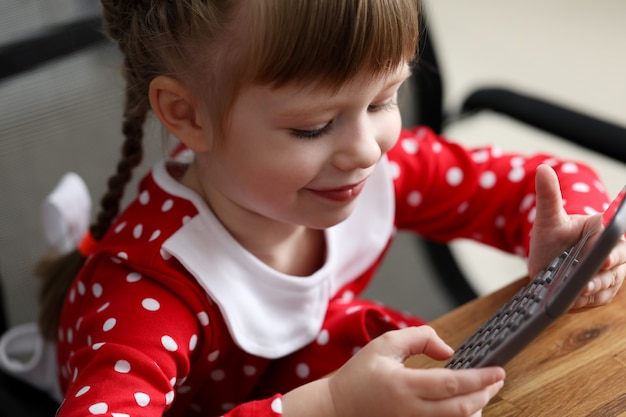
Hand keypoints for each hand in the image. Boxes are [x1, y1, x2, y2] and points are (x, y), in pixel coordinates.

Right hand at [326, 326, 504, 416]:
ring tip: (484, 393)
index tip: (498, 371)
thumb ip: (419, 339)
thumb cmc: (359, 376)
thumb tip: (448, 351)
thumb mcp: (385, 345)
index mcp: (404, 386)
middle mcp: (411, 411)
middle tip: (497, 380)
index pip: (452, 384)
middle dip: (485, 394)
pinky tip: (465, 408)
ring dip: (477, 409)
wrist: (338, 408)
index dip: (480, 378)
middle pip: (461, 409)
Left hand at [528, 165, 625, 308]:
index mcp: (603, 228)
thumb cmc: (552, 238)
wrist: (548, 264)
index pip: (615, 230)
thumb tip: (542, 168)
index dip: (612, 239)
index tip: (605, 248)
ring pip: (610, 280)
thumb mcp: (547, 218)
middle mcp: (613, 250)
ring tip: (580, 290)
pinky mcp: (604, 291)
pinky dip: (590, 299)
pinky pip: (601, 297)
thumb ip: (548, 195)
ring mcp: (611, 272)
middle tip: (595, 270)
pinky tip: (578, 300)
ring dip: (597, 286)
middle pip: (619, 258)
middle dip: (608, 266)